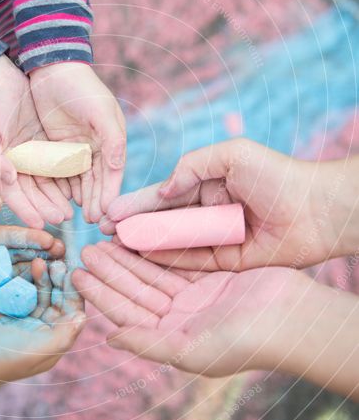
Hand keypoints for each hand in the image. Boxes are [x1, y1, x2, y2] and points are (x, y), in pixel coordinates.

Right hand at [0, 56, 73, 226]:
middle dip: (46, 207)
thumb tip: (9, 178)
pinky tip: (77, 187)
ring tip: (72, 209)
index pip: (13, 194)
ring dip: (57, 197)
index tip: (40, 223)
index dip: (26, 210)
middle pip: (32, 193)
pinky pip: (55, 165)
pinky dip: (64, 177)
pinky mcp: (42, 145)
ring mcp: (29, 155)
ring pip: (45, 182)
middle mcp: (14, 165)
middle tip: (63, 218)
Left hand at [0, 196, 64, 333]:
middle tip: (66, 258)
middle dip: (47, 255)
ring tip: (63, 276)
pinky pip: (19, 296)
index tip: (53, 240)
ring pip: (27, 275)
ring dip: (45, 275)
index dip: (35, 238)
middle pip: (26, 254)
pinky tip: (49, 297)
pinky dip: (35, 295)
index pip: (15, 236)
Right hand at [0, 257, 84, 390]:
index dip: (74, 292)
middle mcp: (39, 331)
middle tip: (57, 262)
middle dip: (59, 280)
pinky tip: (28, 263)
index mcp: (51, 342)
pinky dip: (26, 276)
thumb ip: (63, 334)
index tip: (72, 272)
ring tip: (41, 261)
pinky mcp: (4, 309)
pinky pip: (21, 288)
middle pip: (57, 299)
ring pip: (40, 291)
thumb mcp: (36, 349)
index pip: (71, 312)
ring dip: (43, 276)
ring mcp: (21, 319)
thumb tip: (83, 317)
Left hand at [29, 63, 125, 222]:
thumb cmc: (81, 87)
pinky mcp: (58, 147)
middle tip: (93, 220)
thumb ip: (112, 139)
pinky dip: (63, 186)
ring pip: (80, 180)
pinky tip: (62, 200)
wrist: (51, 68)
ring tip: (78, 215)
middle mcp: (96, 147)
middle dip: (95, 200)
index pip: (112, 173)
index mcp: (111, 139)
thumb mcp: (100, 112)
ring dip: (81, 197)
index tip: (106, 212)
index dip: (109, 193)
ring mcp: (76, 148)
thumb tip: (119, 166)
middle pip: (96, 181)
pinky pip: (61, 172)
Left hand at [72, 240, 304, 376]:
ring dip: (129, 258)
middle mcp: (181, 320)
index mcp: (172, 340)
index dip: (101, 295)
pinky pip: (178, 259)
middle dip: (110, 271)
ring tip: (103, 240)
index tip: (77, 276)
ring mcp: (197, 298)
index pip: (127, 314)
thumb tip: (108, 339)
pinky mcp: (214, 277)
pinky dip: (157, 248)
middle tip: (84, 250)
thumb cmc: (243, 342)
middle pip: (136, 291)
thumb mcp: (189, 349)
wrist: (291, 319)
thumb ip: (147, 343)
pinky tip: (138, 235)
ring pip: (153, 273)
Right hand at [100, 138, 354, 269]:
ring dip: (144, 245)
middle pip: (163, 221)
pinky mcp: (228, 263)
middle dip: (133, 226)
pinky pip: (192, 263)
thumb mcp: (232, 155)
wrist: (318, 209)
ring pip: (173, 243)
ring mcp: (217, 238)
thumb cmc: (278, 175)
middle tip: (102, 234)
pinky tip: (144, 258)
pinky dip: (168, 260)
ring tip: (114, 248)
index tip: (109, 211)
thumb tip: (162, 190)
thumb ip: (192, 166)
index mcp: (208, 184)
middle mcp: (208, 212)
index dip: (136, 203)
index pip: (164, 195)